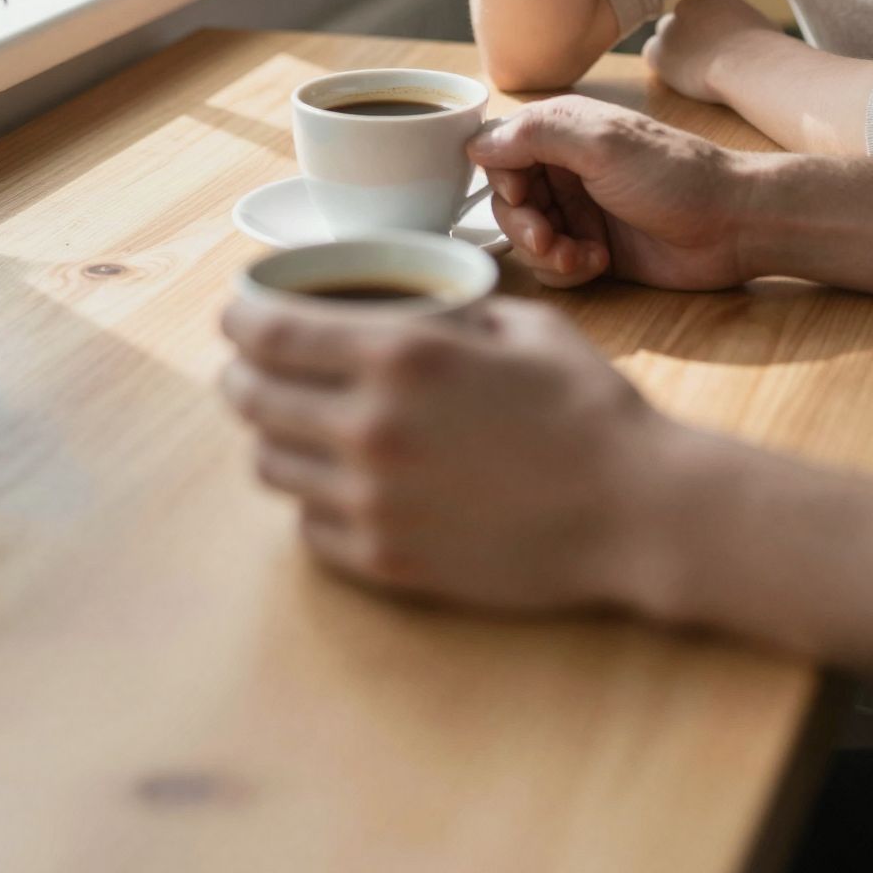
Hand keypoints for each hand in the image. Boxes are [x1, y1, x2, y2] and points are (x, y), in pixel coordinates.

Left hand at [221, 292, 675, 609]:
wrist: (636, 510)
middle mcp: (369, 428)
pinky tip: (344, 482)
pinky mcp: (387, 562)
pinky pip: (310, 528)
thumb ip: (449, 315)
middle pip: (252, 399)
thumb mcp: (522, 325)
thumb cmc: (588, 406)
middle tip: (255, 367)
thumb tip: (407, 310)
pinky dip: (314, 500)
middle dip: (243, 374)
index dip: (239, 318)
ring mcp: (373, 503)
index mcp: (400, 356)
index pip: (270, 332)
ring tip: (300, 424)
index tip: (236, 313)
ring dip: (276, 436)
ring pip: (271, 466)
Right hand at [467, 96, 752, 290]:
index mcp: (565, 129)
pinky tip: (599, 264)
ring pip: (527, 237)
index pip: (498, 150)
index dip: (501, 179)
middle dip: (521, 225)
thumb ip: (535, 135)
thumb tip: (476, 143)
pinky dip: (566, 268)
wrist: (734, 225)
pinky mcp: (595, 248)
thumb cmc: (673, 175)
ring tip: (580, 256)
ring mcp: (581, 210)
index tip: (523, 198)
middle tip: (548, 241)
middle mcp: (567, 167)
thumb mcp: (601, 143)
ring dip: (544, 252)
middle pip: (507, 199)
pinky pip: (554, 264)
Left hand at [644, 0, 782, 104]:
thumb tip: (759, 36)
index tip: (718, 46)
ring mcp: (671, 27)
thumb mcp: (765, 28)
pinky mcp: (659, 51)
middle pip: (683, 21)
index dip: (708, 30)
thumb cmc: (768, 52)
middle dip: (690, 37)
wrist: (750, 67)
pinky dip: (665, 66)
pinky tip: (683, 77)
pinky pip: (654, 56)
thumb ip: (750, 27)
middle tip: (703, 59)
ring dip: (676, 51)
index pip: (704, 10)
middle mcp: (689, 6)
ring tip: (695, 71)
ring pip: (667, 37)